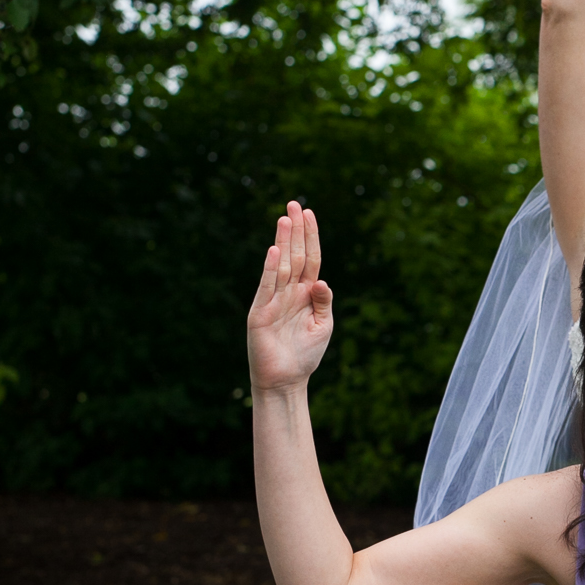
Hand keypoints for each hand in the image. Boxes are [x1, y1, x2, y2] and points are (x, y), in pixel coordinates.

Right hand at [247, 202, 333, 392]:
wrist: (285, 380)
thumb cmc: (305, 354)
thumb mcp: (322, 325)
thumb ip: (323, 302)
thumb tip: (322, 280)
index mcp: (305, 293)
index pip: (310, 259)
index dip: (311, 237)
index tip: (309, 213)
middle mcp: (288, 292)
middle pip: (295, 255)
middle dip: (296, 230)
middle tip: (295, 204)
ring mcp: (273, 300)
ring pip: (280, 265)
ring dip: (283, 242)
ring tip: (285, 218)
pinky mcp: (260, 312)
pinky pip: (267, 286)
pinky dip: (270, 268)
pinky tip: (274, 250)